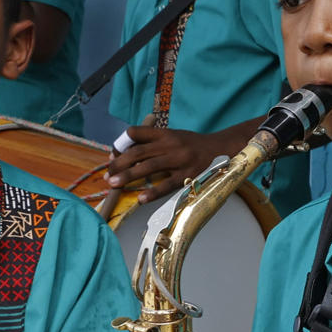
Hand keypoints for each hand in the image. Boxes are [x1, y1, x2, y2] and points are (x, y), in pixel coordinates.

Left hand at [106, 124, 225, 201]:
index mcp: (165, 133)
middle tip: (107, 175)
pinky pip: (168, 184)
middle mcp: (171, 144)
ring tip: (114, 184)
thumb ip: (155, 143)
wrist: (224, 148)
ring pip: (149, 166)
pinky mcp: (189, 175)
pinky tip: (141, 198)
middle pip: (139, 151)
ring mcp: (180, 159)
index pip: (136, 132)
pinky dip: (154, 192)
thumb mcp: (175, 137)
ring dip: (129, 175)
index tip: (112, 156)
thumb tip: (128, 156)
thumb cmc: (195, 146)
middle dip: (120, 163)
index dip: (121, 144)